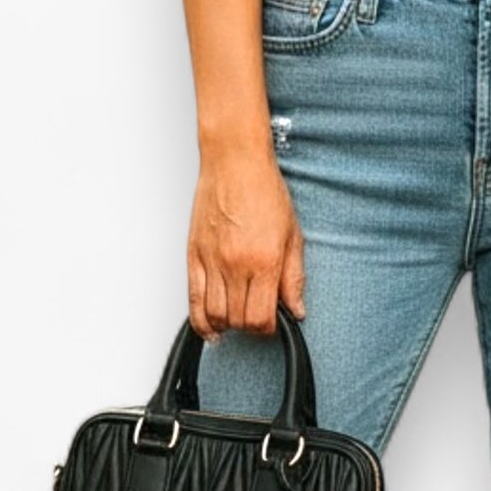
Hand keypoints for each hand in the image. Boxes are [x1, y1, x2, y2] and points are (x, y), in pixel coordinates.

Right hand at [186, 145, 305, 339]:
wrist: (235, 163)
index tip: (274, 322)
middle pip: (238, 321)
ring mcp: (211, 261)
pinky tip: (212, 327)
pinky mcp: (193, 256)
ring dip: (228, 325)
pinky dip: (201, 322)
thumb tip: (297, 309)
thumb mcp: (293, 234)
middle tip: (258, 316)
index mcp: (264, 260)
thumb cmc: (264, 190)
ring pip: (215, 316)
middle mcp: (235, 264)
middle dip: (250, 327)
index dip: (269, 328)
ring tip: (238, 319)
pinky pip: (192, 301)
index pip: (262, 317)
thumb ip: (294, 277)